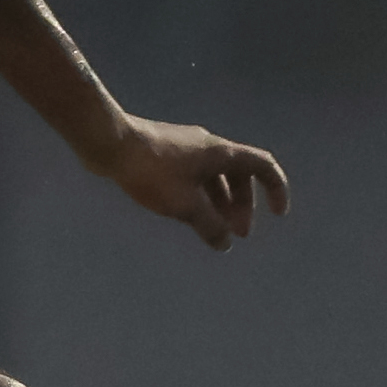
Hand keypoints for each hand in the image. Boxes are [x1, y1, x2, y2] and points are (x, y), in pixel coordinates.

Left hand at [87, 115, 289, 250]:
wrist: (108, 142)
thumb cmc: (151, 171)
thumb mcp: (185, 205)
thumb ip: (209, 226)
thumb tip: (224, 244)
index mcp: (221, 153)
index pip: (263, 166)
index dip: (276, 189)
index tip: (277, 214)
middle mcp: (207, 146)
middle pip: (238, 176)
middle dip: (242, 206)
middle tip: (237, 233)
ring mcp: (184, 147)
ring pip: (213, 177)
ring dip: (219, 203)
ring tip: (213, 230)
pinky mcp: (163, 152)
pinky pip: (192, 176)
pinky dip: (198, 195)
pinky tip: (186, 214)